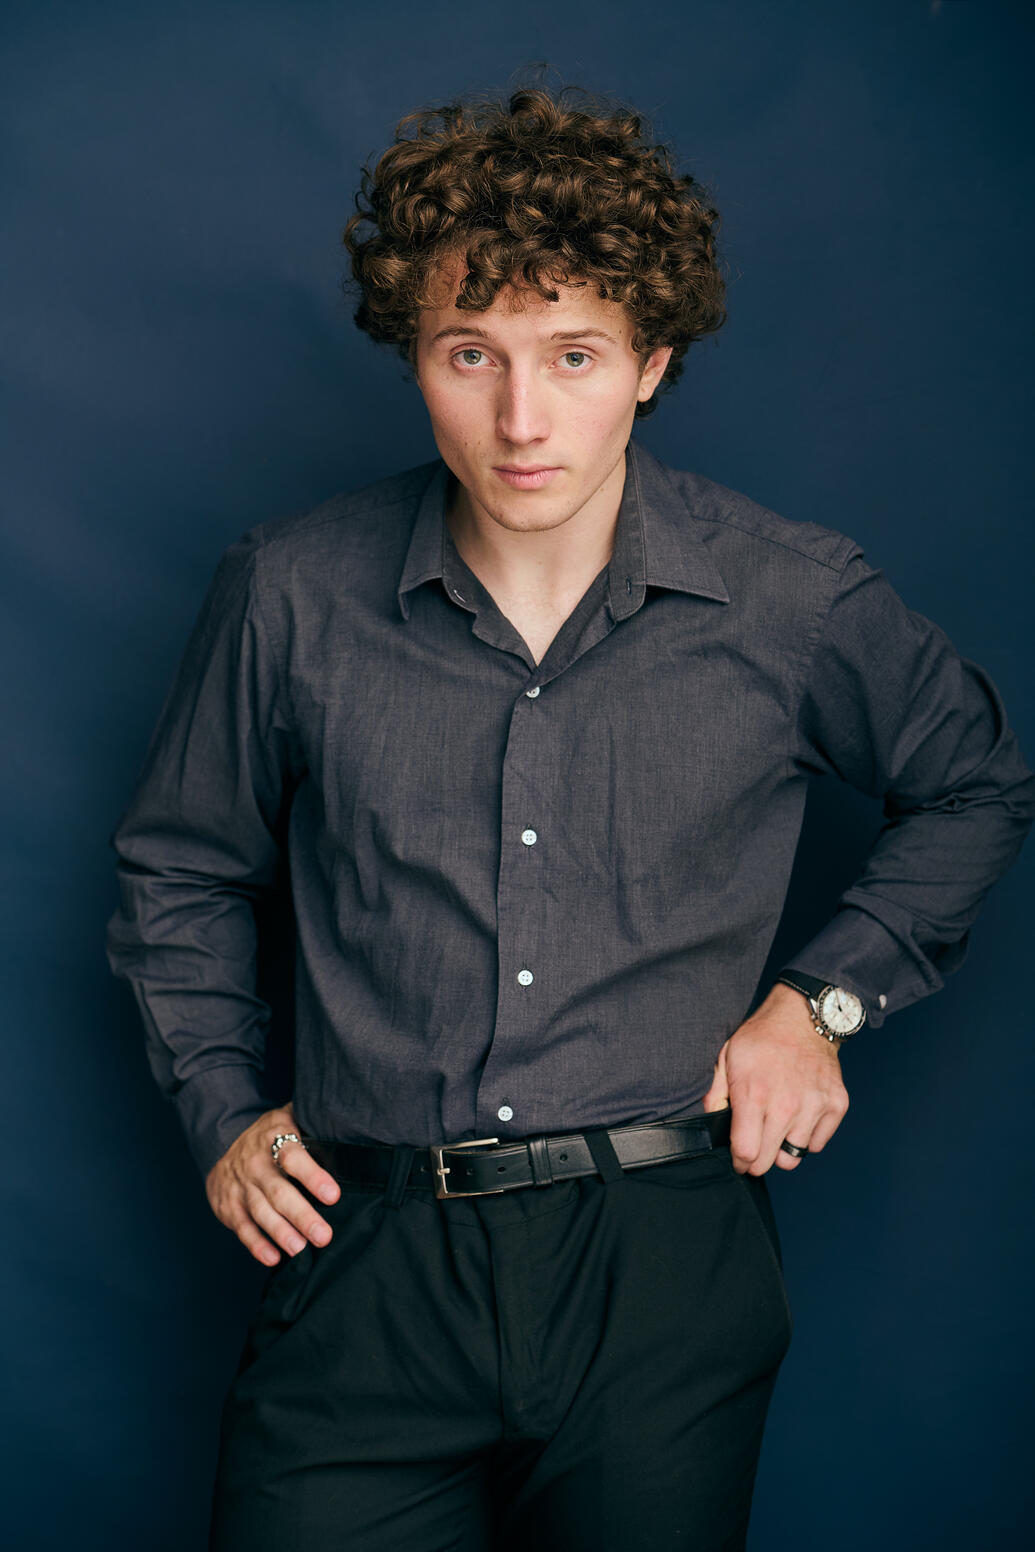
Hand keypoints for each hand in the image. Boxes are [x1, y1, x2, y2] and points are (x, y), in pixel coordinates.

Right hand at [204, 1102, 341, 1266]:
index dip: (313, 1177)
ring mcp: (241, 1186)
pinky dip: (256, 1244)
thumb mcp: (290, 1118)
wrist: (224, 1144)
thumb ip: (314, 1124)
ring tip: (300, 1249)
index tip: (333, 1196)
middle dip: (302, 1216)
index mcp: (275, 1138)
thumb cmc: (273, 1136)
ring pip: (261, 1211)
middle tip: (323, 1236)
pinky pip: (242, 1227)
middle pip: (279, 1192)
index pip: (293, 1157)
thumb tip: (353, 1125)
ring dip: (280, 1232)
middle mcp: (256, 1163)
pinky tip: (273, 1257)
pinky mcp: (229, 1206)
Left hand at [701, 984, 849, 1175]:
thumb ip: (715, 1095)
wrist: (802, 1017)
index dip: (739, 1160)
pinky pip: (817, 1144)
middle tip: (756, 1146)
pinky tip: (798, 1120)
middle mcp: (786, 1105)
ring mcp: (814, 1106)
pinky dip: (807, 1138)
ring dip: (783, 1149)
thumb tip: (712, 1124)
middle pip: (769, 1162)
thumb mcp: (726, 1058)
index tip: (739, 1157)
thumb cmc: (761, 1038)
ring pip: (795, 1157)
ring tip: (777, 1129)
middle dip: (757, 1160)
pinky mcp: (836, 1105)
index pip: (746, 1153)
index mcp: (754, 1095)